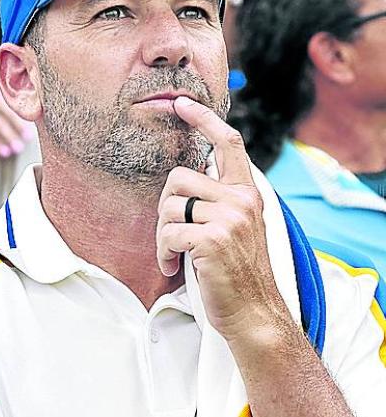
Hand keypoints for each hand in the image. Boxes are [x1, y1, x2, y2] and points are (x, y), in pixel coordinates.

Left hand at [155, 97, 288, 343]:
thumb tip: (185, 177)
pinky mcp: (213, 239)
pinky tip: (172, 268)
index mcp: (247, 193)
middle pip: (177, 177)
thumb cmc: (235, 272)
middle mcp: (242, 200)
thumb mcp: (234, 227)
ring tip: (175, 254)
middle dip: (165, 208)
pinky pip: (167, 234)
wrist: (253, 313)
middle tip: (173, 235)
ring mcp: (230, 218)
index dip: (204, 119)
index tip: (182, 103)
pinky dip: (162, 255)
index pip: (228, 143)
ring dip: (162, 235)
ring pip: (168, 206)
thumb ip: (218, 200)